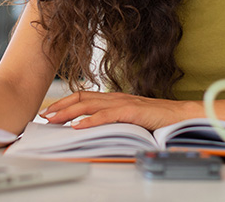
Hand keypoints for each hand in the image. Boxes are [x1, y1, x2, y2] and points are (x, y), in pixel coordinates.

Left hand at [39, 91, 200, 130]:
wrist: (179, 115)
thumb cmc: (156, 118)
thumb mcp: (129, 118)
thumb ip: (113, 118)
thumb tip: (92, 127)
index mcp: (115, 98)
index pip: (84, 96)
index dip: (65, 102)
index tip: (50, 110)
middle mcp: (116, 97)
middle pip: (82, 98)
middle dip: (61, 106)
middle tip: (45, 115)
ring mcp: (124, 103)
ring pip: (91, 105)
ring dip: (70, 112)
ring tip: (54, 119)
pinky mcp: (132, 112)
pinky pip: (108, 115)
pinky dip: (91, 120)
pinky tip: (80, 126)